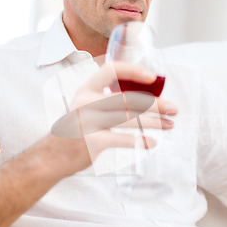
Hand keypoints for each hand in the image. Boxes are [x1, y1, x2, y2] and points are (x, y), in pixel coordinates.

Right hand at [52, 61, 176, 170]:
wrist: (52, 156)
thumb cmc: (77, 130)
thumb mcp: (86, 107)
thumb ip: (108, 99)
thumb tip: (145, 99)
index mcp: (86, 89)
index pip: (111, 70)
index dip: (134, 71)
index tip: (153, 77)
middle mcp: (86, 102)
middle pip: (128, 98)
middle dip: (156, 104)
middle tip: (174, 109)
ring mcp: (88, 121)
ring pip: (129, 119)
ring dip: (154, 122)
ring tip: (169, 125)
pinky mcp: (92, 141)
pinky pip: (123, 139)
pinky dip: (140, 141)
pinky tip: (152, 143)